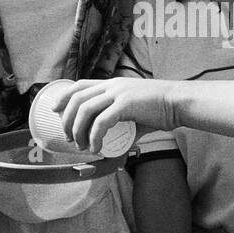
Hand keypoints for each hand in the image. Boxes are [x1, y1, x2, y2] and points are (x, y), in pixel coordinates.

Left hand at [55, 78, 176, 152]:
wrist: (178, 103)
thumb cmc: (161, 109)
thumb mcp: (136, 111)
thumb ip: (125, 124)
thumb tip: (119, 144)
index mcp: (112, 84)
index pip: (79, 85)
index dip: (63, 97)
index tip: (55, 110)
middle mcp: (111, 85)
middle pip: (77, 99)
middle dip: (67, 120)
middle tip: (69, 138)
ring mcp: (118, 94)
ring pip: (85, 110)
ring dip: (78, 130)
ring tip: (81, 146)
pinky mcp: (125, 105)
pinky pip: (101, 122)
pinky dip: (94, 137)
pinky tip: (96, 148)